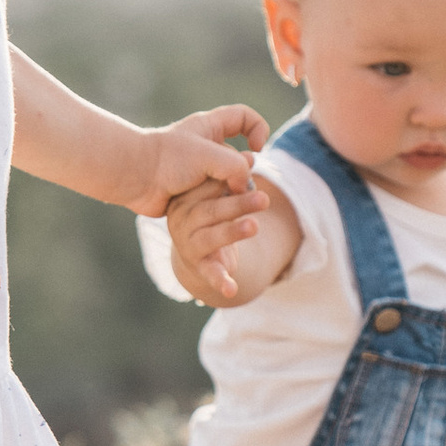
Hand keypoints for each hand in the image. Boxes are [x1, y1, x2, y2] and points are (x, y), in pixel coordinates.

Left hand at [133, 103, 267, 218]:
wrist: (134, 178)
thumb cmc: (169, 160)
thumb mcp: (211, 156)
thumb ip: (237, 167)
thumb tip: (242, 188)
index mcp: (210, 126)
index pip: (245, 117)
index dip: (258, 129)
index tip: (255, 148)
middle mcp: (206, 146)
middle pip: (241, 156)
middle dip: (244, 173)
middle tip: (236, 185)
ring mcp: (199, 170)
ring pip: (230, 181)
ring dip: (233, 192)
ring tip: (224, 200)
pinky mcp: (192, 191)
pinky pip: (215, 198)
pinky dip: (219, 204)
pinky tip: (211, 210)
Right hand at [165, 168, 268, 306]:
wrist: (196, 251)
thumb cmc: (210, 212)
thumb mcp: (219, 194)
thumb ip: (233, 178)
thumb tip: (252, 156)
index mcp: (186, 197)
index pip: (206, 186)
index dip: (229, 180)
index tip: (251, 168)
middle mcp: (182, 220)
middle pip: (211, 211)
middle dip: (238, 204)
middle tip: (263, 198)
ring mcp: (188, 244)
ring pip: (212, 237)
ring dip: (233, 232)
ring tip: (254, 226)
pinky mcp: (198, 267)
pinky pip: (210, 273)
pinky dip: (221, 281)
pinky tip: (232, 289)